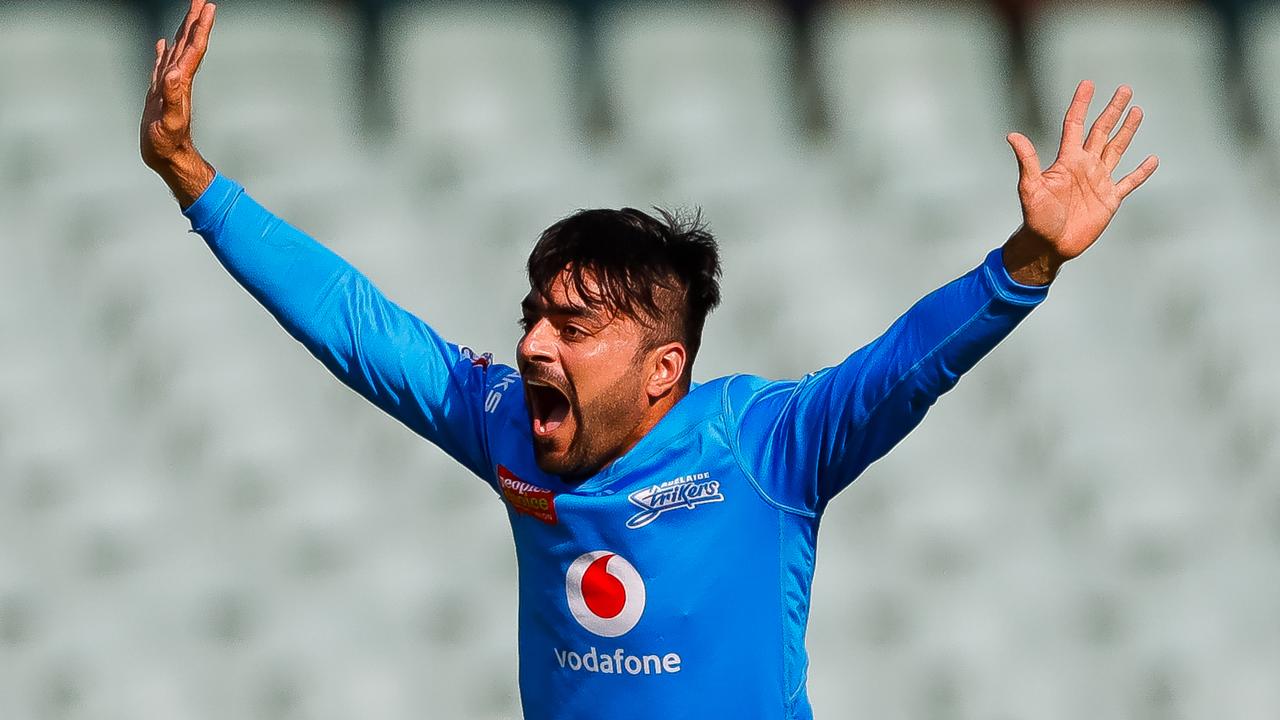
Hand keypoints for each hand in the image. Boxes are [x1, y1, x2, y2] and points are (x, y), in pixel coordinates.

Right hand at [140, 0, 216, 206]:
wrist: (166, 156)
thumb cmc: (167, 142)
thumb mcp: (169, 120)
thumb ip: (172, 97)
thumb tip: (173, 74)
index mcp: (182, 81)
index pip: (194, 48)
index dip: (201, 28)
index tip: (208, 7)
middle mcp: (178, 79)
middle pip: (189, 44)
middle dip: (195, 22)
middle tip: (202, 1)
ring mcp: (169, 84)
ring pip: (178, 50)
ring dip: (184, 31)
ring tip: (190, 13)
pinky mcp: (159, 91)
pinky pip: (162, 64)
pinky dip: (164, 51)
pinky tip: (163, 42)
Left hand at [1002, 80, 1158, 284]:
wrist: (1048, 245)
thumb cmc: (1036, 218)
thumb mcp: (1030, 188)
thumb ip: (1027, 161)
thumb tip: (1012, 135)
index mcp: (1067, 160)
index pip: (1075, 124)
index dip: (1081, 104)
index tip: (1087, 84)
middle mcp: (1084, 166)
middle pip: (1101, 131)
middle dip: (1112, 110)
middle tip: (1124, 89)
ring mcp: (1098, 181)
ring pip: (1116, 149)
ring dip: (1127, 131)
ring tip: (1137, 111)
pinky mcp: (1110, 199)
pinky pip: (1129, 181)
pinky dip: (1141, 172)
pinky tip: (1152, 159)